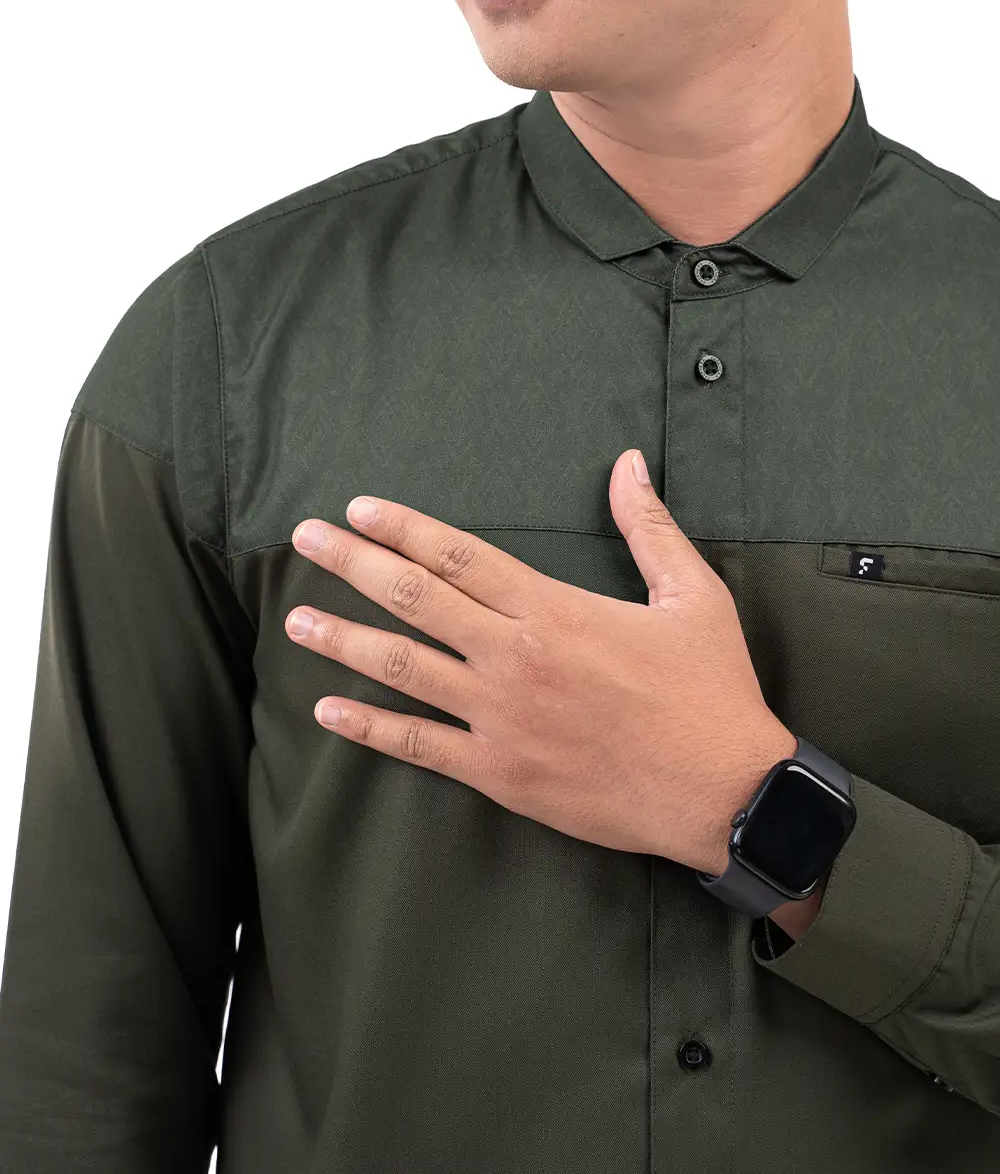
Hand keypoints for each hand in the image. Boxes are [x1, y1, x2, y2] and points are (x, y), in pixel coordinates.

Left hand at [284, 448, 796, 873]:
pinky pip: (419, 747)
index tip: (357, 510)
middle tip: (304, 540)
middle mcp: (515, 657)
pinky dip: (369, 729)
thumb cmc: (710, 690)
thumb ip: (649, 527)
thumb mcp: (693, 596)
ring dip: (344, 641)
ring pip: (405, 670)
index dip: (403, 529)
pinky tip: (329, 712)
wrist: (723, 791)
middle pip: (415, 601)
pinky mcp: (500, 773)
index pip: (459, 558)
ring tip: (296, 622)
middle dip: (352, 565)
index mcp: (554, 610)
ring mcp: (500, 718)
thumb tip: (628, 463)